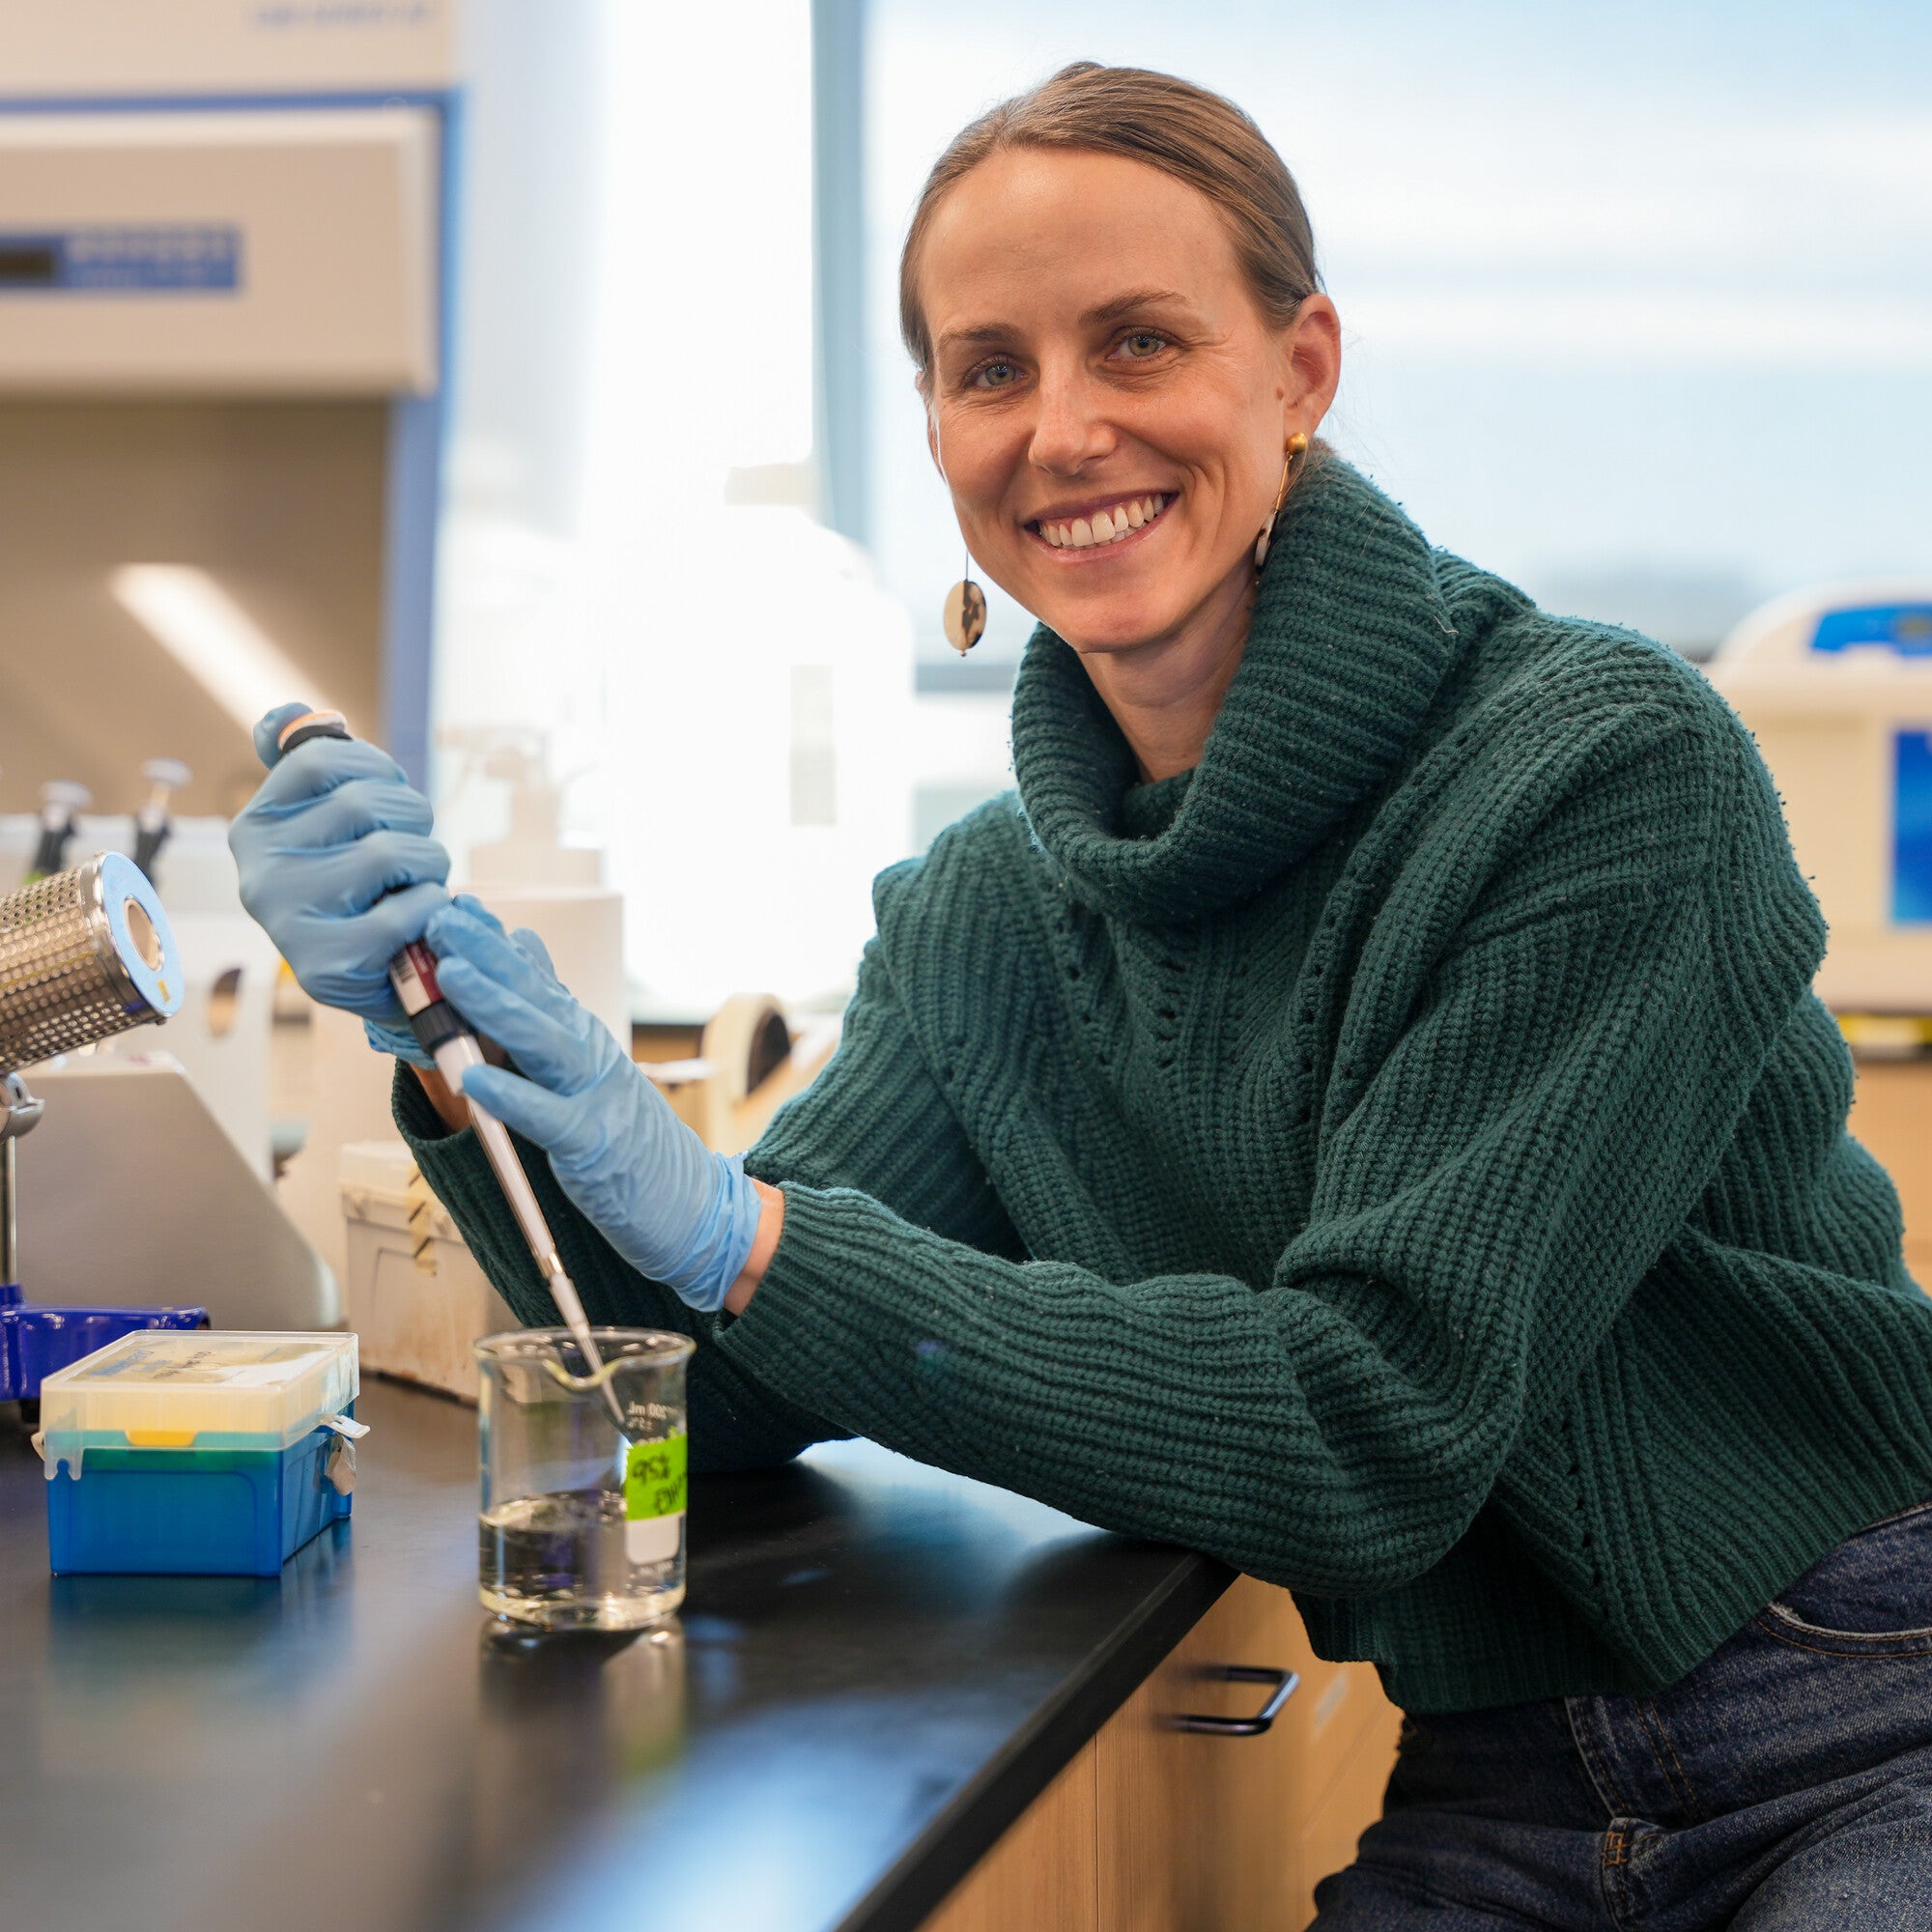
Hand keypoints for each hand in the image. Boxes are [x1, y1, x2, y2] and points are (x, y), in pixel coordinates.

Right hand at [229, 701, 449, 1057]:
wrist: (380, 979)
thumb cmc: (361, 890)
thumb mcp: (328, 825)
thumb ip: (308, 766)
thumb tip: (285, 713)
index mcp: (256, 825)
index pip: (319, 758)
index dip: (375, 766)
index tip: (387, 792)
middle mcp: (259, 870)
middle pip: (363, 801)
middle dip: (412, 817)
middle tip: (411, 850)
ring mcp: (287, 920)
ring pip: (391, 850)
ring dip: (428, 863)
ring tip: (415, 884)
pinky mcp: (326, 965)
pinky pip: (409, 908)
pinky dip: (432, 906)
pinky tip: (418, 919)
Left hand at [426, 898, 763, 1312]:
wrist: (690, 1200)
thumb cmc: (625, 1134)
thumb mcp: (587, 1061)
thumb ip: (550, 1005)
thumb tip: (521, 942)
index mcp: (580, 1034)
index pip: (534, 978)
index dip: (493, 942)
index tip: (455, 906)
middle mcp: (589, 1054)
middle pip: (536, 997)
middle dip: (486, 956)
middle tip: (443, 920)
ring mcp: (594, 1096)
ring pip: (542, 1042)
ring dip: (496, 1006)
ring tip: (453, 975)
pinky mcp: (593, 1144)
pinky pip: (546, 1117)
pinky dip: (511, 1095)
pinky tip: (472, 1079)